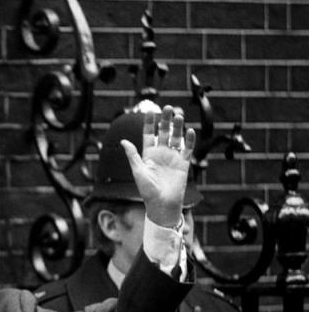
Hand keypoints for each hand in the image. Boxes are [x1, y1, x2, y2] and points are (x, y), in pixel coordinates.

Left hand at [120, 105, 195, 227]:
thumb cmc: (147, 190)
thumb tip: (123, 141)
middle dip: (165, 120)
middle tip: (168, 108)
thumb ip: (132, 155)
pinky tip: (189, 131)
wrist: (161, 204)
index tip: (150, 110)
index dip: (149, 123)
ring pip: (175, 138)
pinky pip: (187, 149)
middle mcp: (160, 153)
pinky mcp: (183, 163)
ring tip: (178, 116)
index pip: (149, 134)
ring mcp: (172, 157)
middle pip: (163, 133)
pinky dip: (189, 140)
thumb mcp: (138, 171)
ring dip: (177, 127)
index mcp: (148, 154)